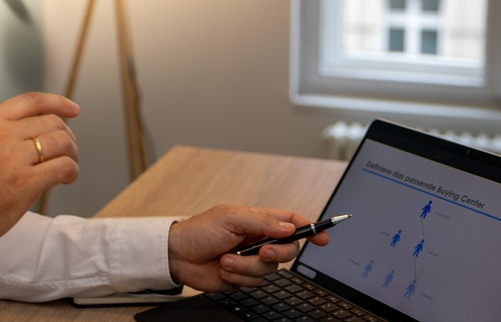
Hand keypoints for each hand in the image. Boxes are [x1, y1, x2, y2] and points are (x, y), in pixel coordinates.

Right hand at [0, 92, 79, 274]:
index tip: (73, 110)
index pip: (32, 100)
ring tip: (68, 169)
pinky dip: (71, 172)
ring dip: (72, 155)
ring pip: (62, 142)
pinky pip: (63, 167)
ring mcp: (12, 158)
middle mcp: (1, 134)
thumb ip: (0, 133)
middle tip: (68, 154)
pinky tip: (66, 180)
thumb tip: (37, 133)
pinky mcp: (23, 183)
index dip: (58, 103)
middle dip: (67, 138)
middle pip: (52, 123)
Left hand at [167, 205, 328, 290]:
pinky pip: (256, 283)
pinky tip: (224, 269)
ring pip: (270, 271)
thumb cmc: (200, 231)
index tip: (322, 237)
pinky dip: (239, 278)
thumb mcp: (231, 218)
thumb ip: (262, 222)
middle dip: (276, 254)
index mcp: (258, 221)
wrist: (178, 255)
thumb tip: (289, 228)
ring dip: (246, 267)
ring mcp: (252, 260)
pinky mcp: (244, 277)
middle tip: (260, 252)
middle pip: (288, 250)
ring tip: (226, 259)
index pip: (291, 222)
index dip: (310, 228)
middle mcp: (258, 240)